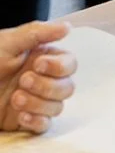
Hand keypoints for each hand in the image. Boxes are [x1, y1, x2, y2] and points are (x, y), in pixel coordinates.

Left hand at [0, 20, 76, 135]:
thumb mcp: (7, 43)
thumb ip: (39, 33)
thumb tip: (67, 27)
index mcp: (41, 58)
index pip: (69, 64)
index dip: (59, 66)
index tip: (38, 65)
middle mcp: (41, 79)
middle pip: (67, 87)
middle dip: (47, 86)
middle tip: (23, 80)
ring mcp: (35, 101)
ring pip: (57, 107)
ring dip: (38, 103)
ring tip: (15, 98)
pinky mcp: (25, 120)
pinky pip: (45, 125)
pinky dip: (36, 120)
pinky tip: (21, 116)